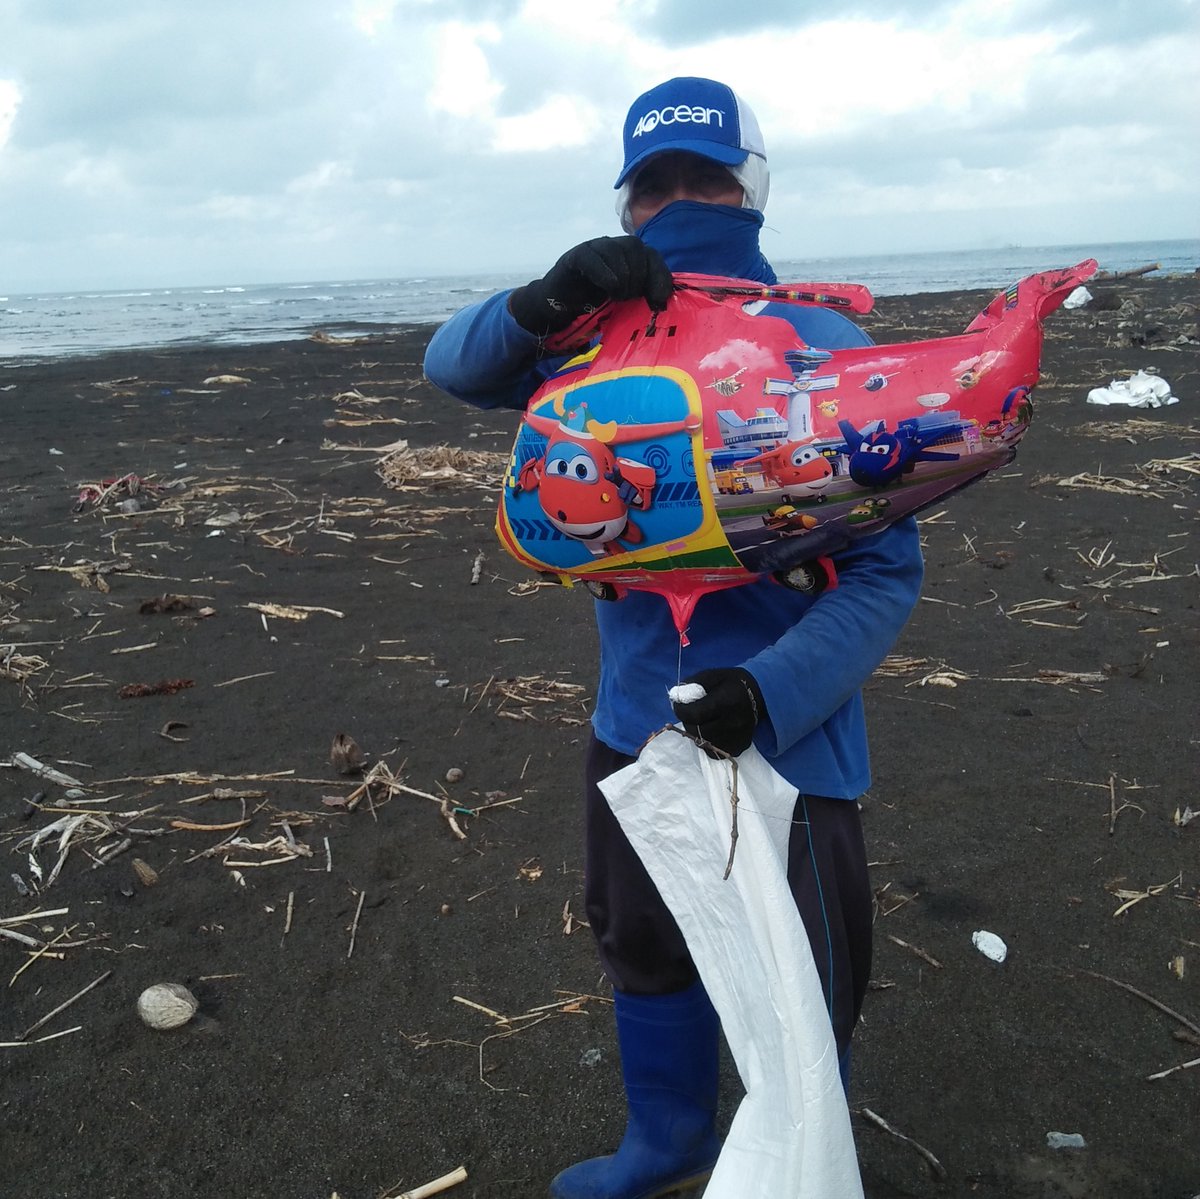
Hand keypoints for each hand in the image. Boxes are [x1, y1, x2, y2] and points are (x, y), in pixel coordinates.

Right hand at [508, 237, 673, 335]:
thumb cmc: (594, 304)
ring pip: (617, 250)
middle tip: (628, 299)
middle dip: (638, 277)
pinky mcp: (576, 256)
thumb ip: (642, 295)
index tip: (659, 300)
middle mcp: (613, 246)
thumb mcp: (624, 300)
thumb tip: (662, 301)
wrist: (559, 307)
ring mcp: (594, 248)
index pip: (652, 255)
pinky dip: (605, 273)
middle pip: (637, 248)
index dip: (659, 276)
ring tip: (617, 297)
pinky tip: (609, 289)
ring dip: (623, 277)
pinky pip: (594, 256)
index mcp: (628, 256)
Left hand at [670, 668, 765, 756]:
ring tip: (702, 721)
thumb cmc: (731, 683)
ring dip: (697, 733)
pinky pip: (714, 751)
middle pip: (697, 731)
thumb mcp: (711, 675)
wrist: (759, 695)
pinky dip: (708, 742)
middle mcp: (734, 722)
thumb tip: (677, 697)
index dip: (681, 711)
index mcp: (726, 702)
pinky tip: (713, 730)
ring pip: (704, 743)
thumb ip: (692, 684)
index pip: (695, 714)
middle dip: (688, 722)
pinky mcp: (739, 747)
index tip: (679, 706)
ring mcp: (737, 738)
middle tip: (691, 714)